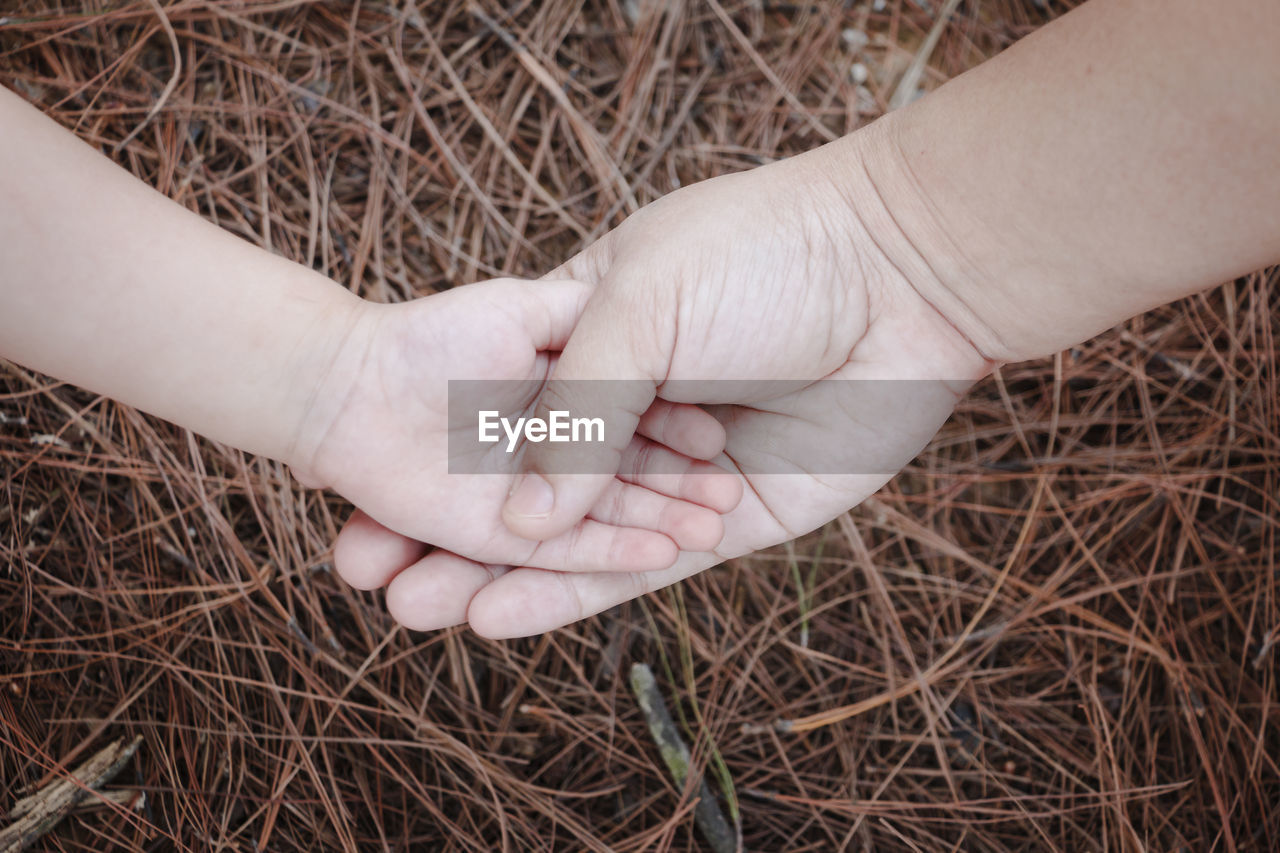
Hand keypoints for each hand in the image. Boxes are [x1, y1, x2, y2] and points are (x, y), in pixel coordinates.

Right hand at [369, 125, 992, 635]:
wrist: (904, 277)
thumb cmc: (766, 258)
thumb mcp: (642, 307)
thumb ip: (574, 412)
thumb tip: (511, 522)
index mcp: (590, 334)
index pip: (490, 408)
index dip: (423, 452)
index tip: (353, 497)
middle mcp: (627, 408)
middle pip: (523, 485)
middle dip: (443, 530)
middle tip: (366, 574)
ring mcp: (675, 470)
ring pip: (573, 537)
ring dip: (494, 575)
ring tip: (415, 610)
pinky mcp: (733, 521)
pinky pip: (643, 566)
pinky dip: (574, 593)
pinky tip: (502, 615)